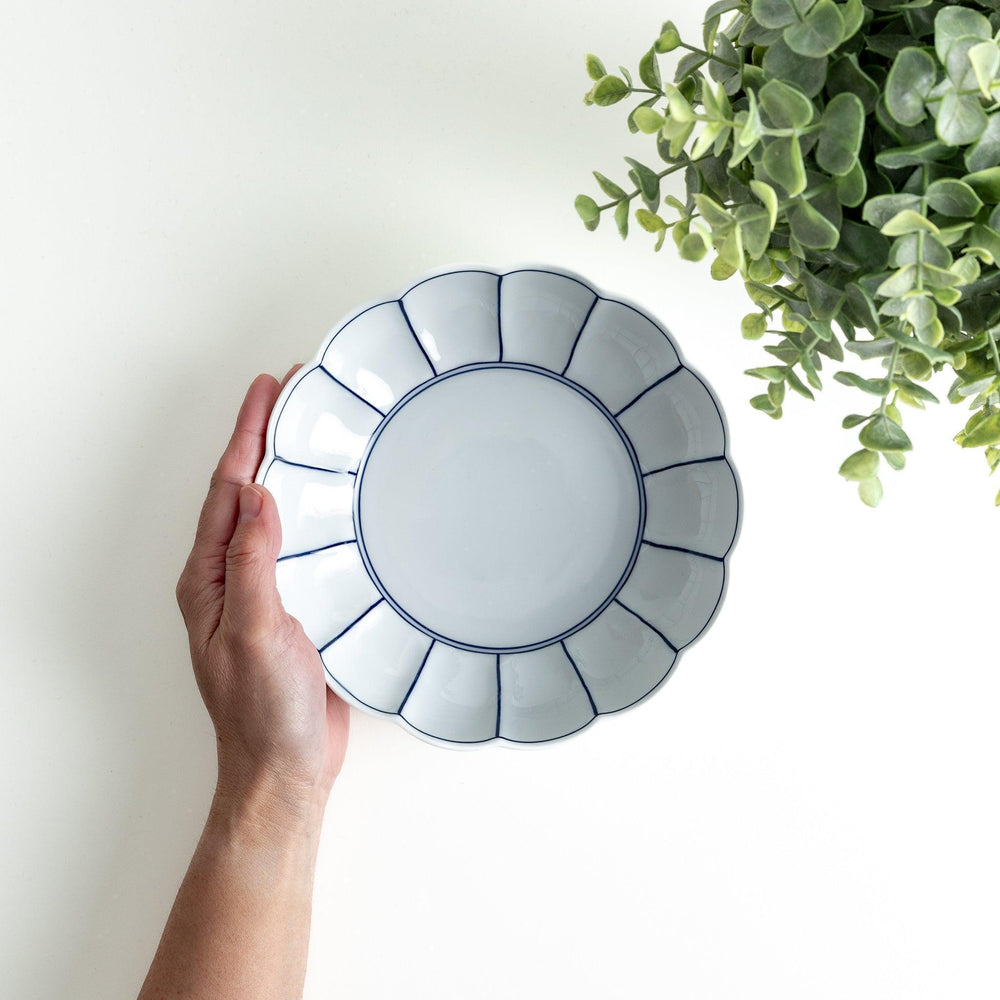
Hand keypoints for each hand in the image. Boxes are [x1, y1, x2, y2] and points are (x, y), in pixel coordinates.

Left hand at [175, 370, 348, 819]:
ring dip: (292, 468)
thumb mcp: (255, 633)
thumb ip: (253, 563)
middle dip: (266, 438)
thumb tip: (255, 495)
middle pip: (247, 491)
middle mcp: (232, 579)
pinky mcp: (297, 606)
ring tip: (313, 430)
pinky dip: (318, 512)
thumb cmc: (262, 715)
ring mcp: (265, 591)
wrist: (288, 768)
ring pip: (276, 514)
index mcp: (210, 579)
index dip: (248, 435)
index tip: (268, 390)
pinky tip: (338, 501)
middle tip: (292, 392)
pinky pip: (303, 544)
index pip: (227, 490)